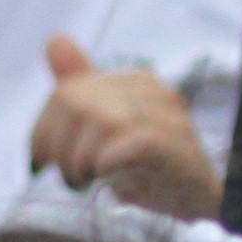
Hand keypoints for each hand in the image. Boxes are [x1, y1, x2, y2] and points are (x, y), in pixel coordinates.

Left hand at [32, 36, 219, 217]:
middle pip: (75, 105)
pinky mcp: (172, 144)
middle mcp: (152, 89)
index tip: (48, 162)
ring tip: (87, 181)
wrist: (196, 201)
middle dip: (59, 148)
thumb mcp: (105, 131)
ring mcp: (166, 115)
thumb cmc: (147, 169)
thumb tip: (55, 39)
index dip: (45, 131)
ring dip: (80, 161)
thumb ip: (80, 92)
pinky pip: (122, 145)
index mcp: (133, 81)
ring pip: (97, 122)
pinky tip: (109, 178)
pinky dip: (104, 166)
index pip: (66, 93)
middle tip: (71, 177)